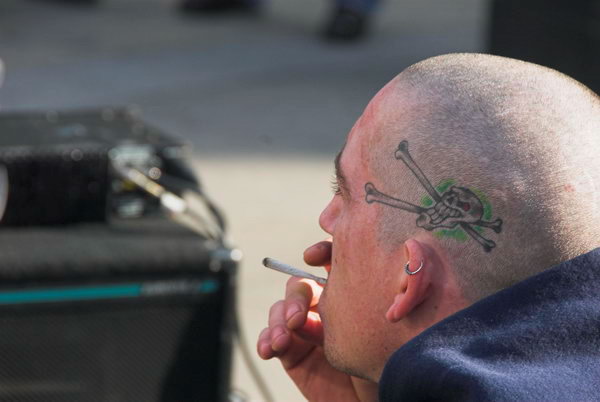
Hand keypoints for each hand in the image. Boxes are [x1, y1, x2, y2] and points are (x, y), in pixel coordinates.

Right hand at [257, 240, 377, 401]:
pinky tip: (269, 348)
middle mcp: (326, 307)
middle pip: (301, 286)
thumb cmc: (388, 364)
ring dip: (278, 320)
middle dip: (295, 297)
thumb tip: (353, 259)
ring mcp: (306, 329)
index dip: (320, 252)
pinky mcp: (292, 353)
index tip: (312, 256)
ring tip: (283, 339)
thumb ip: (367, 294)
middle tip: (298, 317)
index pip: (330, 262)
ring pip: (281, 309)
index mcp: (349, 293)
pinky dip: (267, 339)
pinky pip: (271, 338)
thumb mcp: (382, 324)